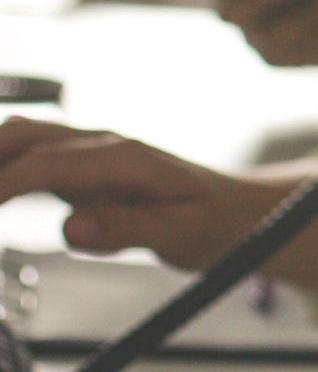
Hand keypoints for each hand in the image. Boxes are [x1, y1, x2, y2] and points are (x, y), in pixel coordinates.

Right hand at [0, 118, 317, 303]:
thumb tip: (71, 228)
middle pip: (22, 135)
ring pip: (24, 137)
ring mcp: (91, 152)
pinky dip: (2, 164)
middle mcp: (102, 146)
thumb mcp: (181, 235)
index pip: (43, 165)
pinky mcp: (85, 167)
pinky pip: (33, 154)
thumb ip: (127, 229)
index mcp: (123, 159)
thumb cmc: (216, 224)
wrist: (241, 212)